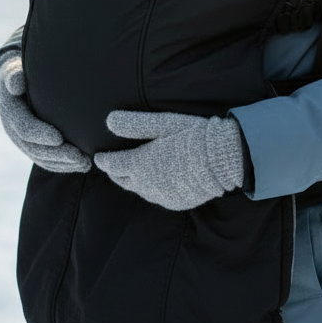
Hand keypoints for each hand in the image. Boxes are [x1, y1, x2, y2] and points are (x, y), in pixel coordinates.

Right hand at [0, 51, 90, 172]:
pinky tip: (81, 164)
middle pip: (35, 149)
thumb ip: (15, 77)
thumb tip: (16, 82)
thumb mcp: (14, 71)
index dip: (41, 135)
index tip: (59, 138)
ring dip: (63, 164)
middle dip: (58, 155)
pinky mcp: (32, 146)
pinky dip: (62, 165)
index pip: (25, 128)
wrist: (13, 83)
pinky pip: (46, 161)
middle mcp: (14, 130)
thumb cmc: (20, 74)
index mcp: (11, 112)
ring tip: (86, 163)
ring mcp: (22, 141)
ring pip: (42, 158)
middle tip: (81, 157)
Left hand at [94, 110, 243, 210]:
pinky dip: (151, 189)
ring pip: (139, 190)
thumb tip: (109, 120)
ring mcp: (161, 196)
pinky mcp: (175, 203)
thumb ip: (134, 124)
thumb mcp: (163, 124)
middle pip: (123, 180)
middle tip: (113, 164)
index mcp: (140, 165)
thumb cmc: (192, 136)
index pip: (113, 165)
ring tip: (131, 173)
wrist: (222, 160)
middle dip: (116, 172)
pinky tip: (155, 182)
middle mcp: (147, 185)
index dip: (104, 160)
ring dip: (132, 181)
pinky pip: (156, 197)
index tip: (99, 156)